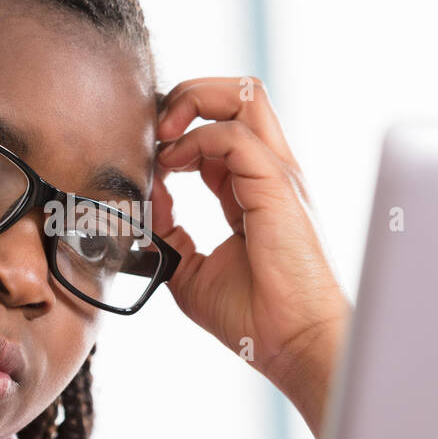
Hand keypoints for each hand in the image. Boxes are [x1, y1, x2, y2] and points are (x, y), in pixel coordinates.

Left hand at [151, 77, 350, 438]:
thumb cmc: (255, 319)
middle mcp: (270, 172)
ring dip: (190, 102)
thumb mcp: (191, 269)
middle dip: (186, 96)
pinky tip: (171, 168)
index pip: (219, 128)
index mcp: (254, 188)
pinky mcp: (277, 186)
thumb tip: (144, 199)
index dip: (177, 129)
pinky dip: (194, 140)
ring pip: (243, 94)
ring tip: (162, 138)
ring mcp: (277, 174)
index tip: (144, 155)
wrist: (293, 345)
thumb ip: (168, 231)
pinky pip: (233, 134)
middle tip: (153, 130)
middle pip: (237, 93)